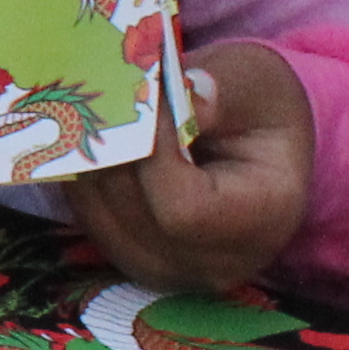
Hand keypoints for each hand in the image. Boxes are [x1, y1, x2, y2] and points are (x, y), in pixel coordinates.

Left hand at [60, 38, 312, 296]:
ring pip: (100, 216)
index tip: (146, 100)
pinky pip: (89, 219)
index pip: (184, 208)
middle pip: (132, 211)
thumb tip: (184, 94)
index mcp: (264, 220)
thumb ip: (220, 87)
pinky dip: (84, 176)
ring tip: (105, 112)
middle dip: (115, 148)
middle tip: (109, 93)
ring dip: (92, 159)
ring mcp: (172, 270)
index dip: (152, 153)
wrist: (254, 143)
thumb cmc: (255, 109)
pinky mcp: (135, 260)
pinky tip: (97, 139)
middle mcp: (218, 263)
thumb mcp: (252, 79)